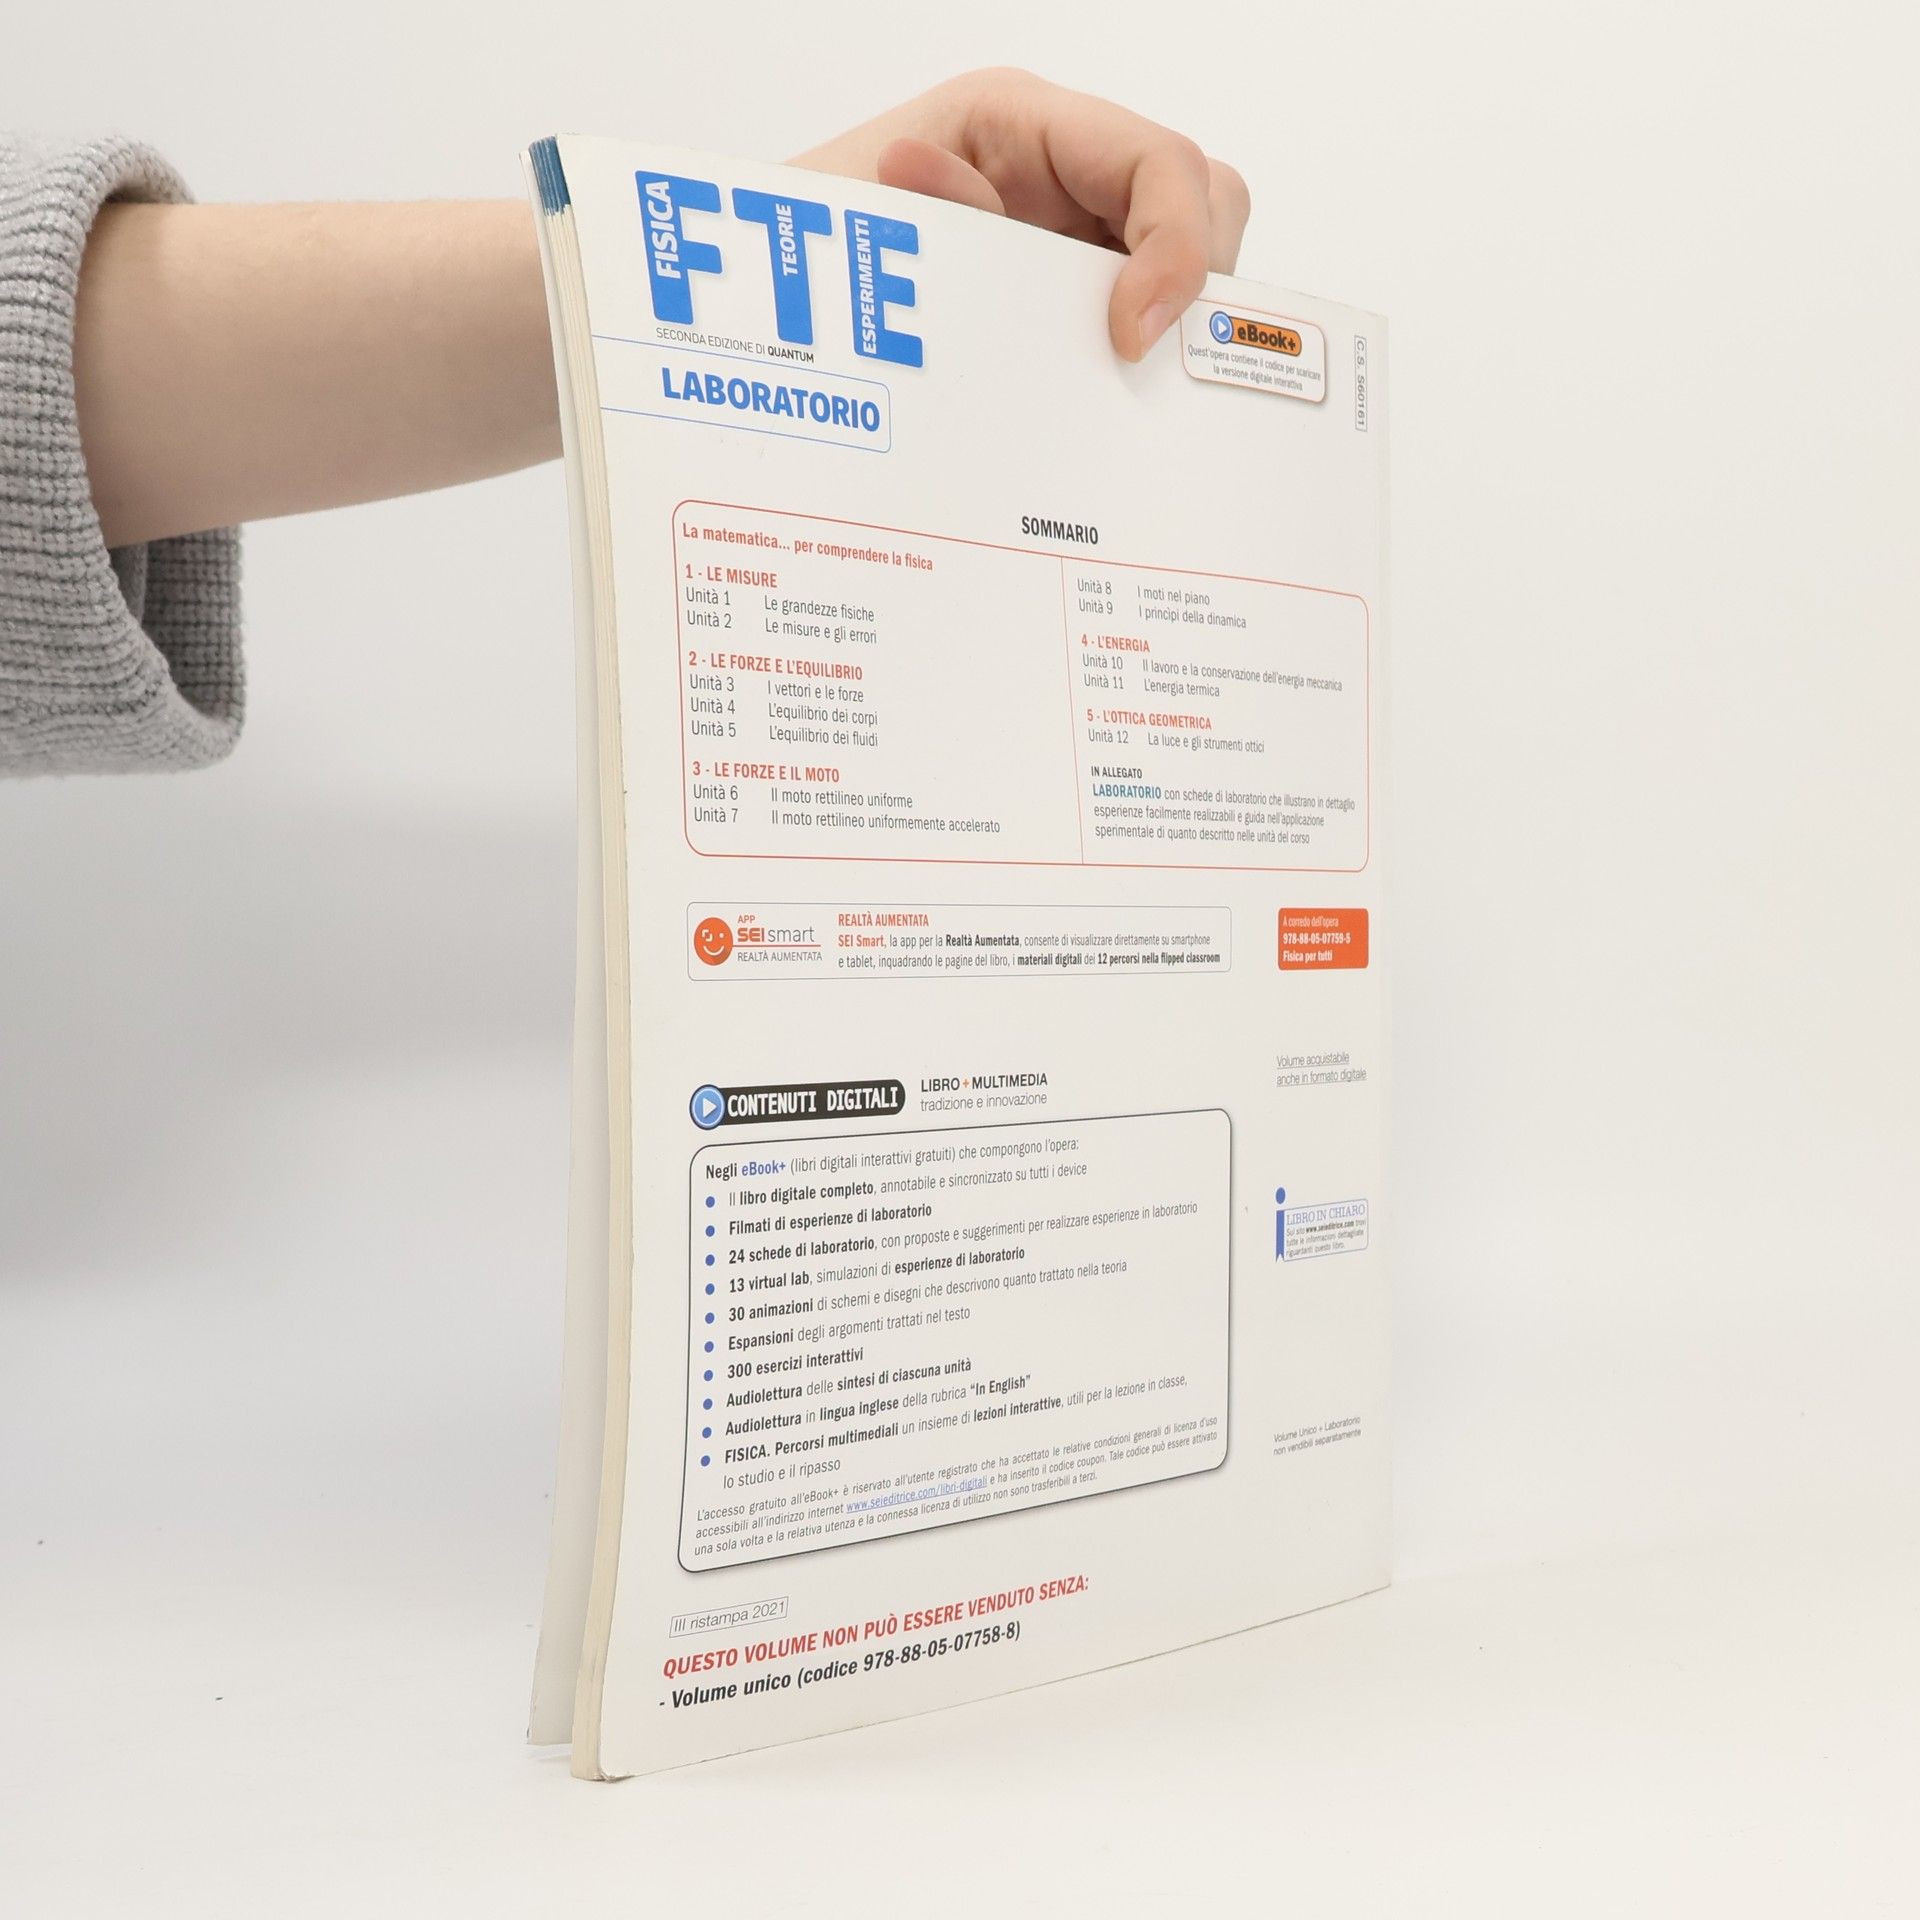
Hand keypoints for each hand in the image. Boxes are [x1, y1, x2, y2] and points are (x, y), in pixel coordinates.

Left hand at [793, 69, 1251, 360]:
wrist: (759, 304)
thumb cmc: (794, 246)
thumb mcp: (852, 226)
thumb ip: (924, 211)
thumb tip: (957, 190)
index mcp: (1020, 125)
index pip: (1157, 161)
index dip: (1174, 245)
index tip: (1131, 335)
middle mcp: (1066, 176)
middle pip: (1204, 205)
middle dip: (1198, 287)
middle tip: (1145, 372)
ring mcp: (1078, 241)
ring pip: (1190, 273)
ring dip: (1180, 338)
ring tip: (1128, 400)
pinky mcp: (1073, 308)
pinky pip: (1151, 331)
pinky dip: (1151, 374)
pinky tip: (1110, 418)